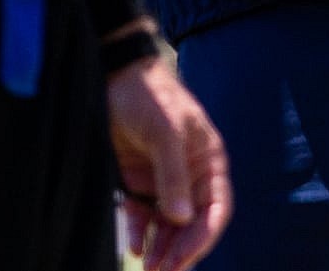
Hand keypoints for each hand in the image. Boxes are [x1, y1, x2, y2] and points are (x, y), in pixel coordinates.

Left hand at [107, 52, 233, 270]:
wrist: (112, 77)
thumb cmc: (149, 95)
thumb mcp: (166, 130)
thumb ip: (173, 174)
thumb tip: (181, 218)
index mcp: (207, 161)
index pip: (216, 207)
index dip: (204, 237)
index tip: (184, 260)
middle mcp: (189, 175)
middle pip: (192, 224)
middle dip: (180, 250)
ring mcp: (163, 180)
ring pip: (168, 226)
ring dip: (161, 248)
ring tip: (150, 270)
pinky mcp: (137, 182)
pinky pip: (143, 216)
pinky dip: (140, 233)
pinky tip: (135, 246)